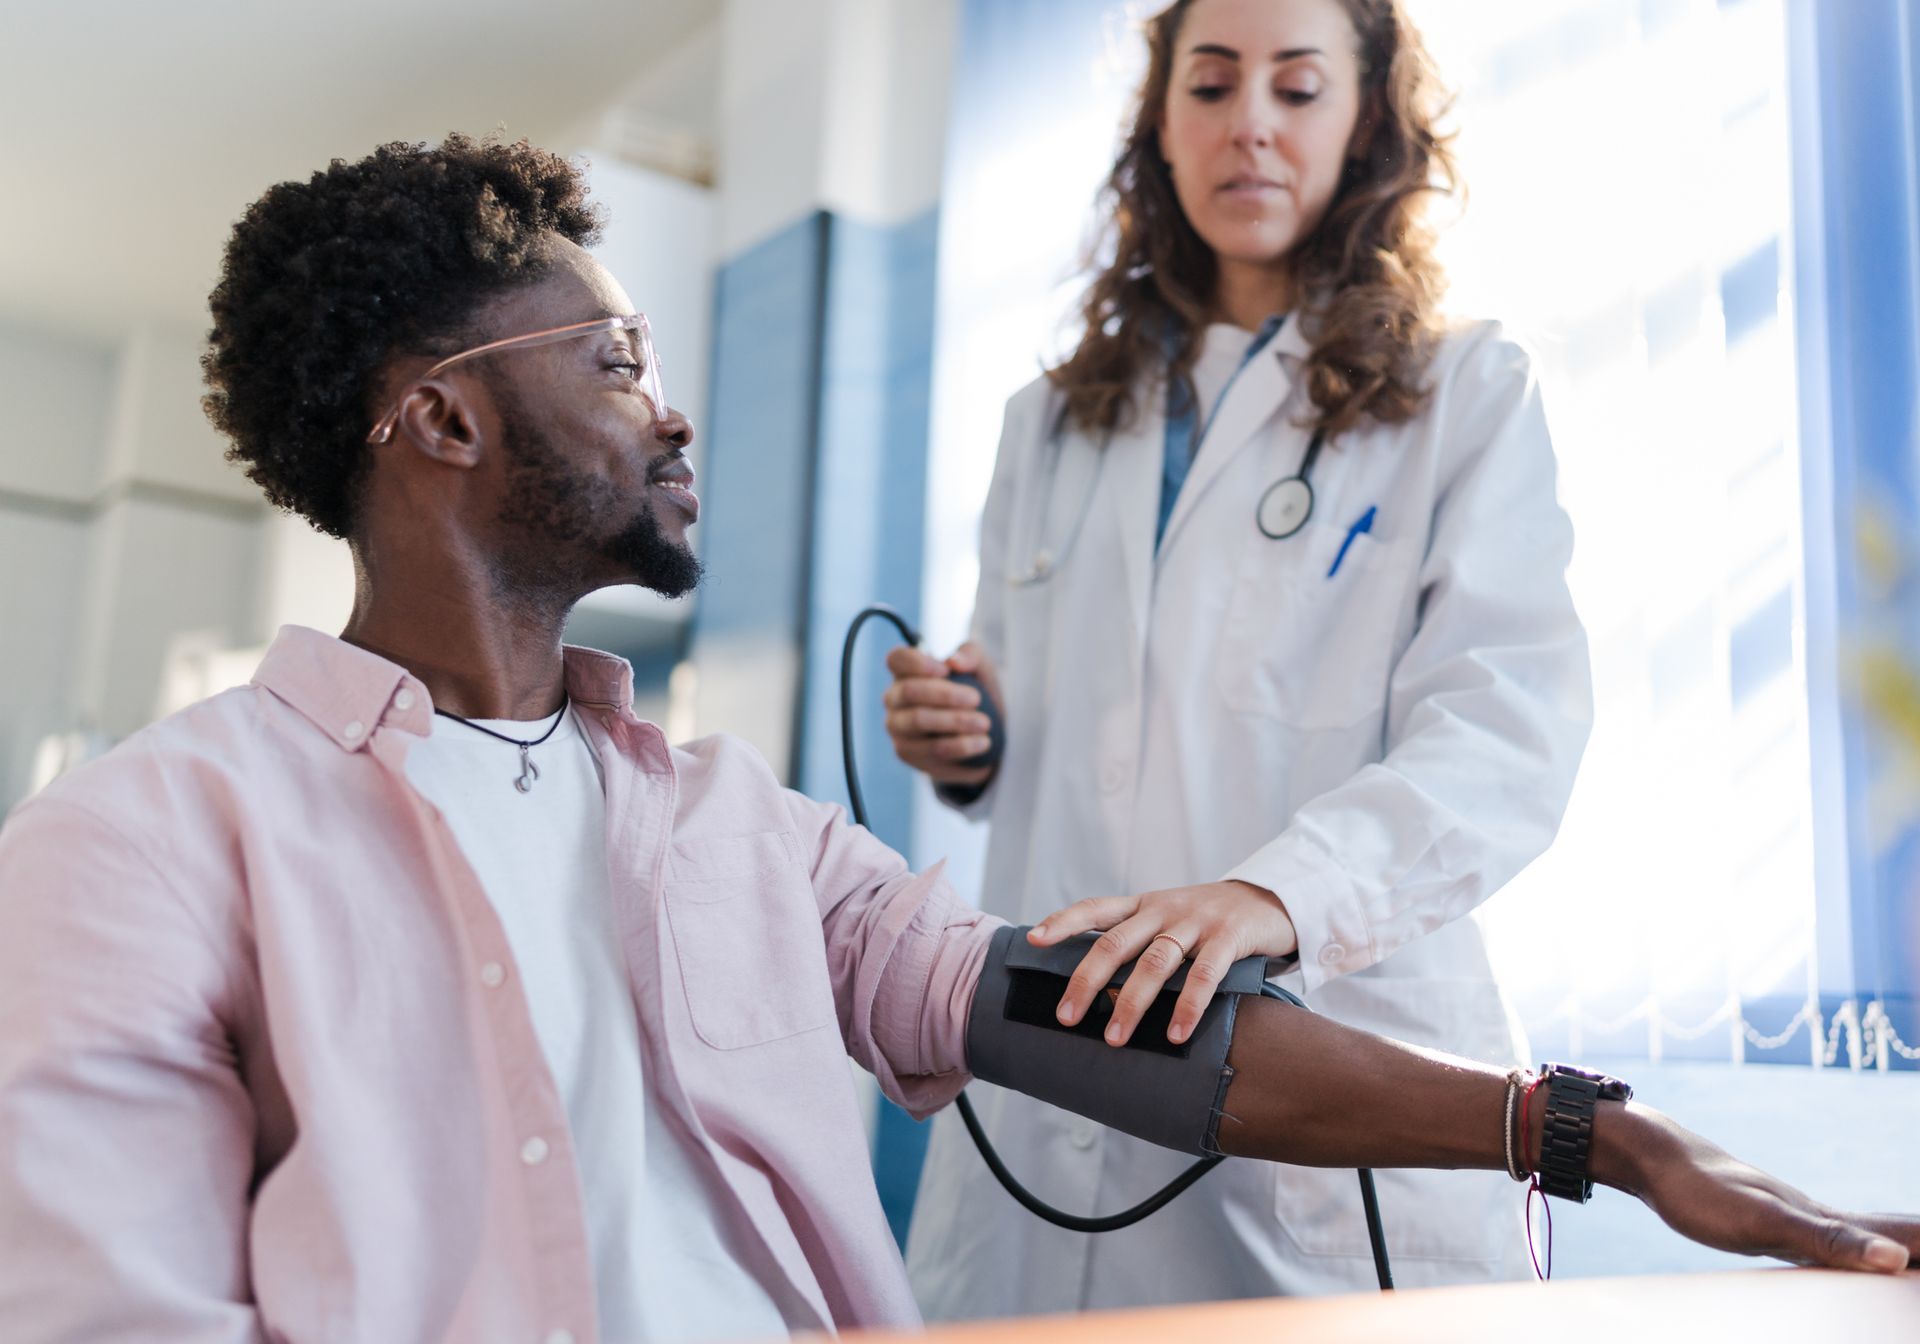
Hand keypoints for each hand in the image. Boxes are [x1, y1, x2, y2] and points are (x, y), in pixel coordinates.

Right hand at [882, 642, 1001, 786]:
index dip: (917, 662)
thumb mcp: (980, 668)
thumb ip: (970, 656)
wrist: (981, 734)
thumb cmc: (974, 693)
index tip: (945, 670)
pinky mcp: (906, 753)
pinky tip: (982, 742)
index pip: (896, 659)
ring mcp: (896, 726)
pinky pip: (931, 749)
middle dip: (946, 694)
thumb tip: (954, 661)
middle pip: (909, 690)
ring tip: (984, 723)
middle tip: (976, 699)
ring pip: (919, 720)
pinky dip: (960, 746)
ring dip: (956, 721)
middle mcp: (894, 698)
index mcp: (907, 671)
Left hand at [1029, 880, 1299, 1047]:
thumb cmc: (1208, 919)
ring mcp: (1197, 921)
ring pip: (1155, 962)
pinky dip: (1188, 1006)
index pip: (1095, 908)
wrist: (1271, 898)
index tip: (1032, 939)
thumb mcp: (1168, 918)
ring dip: (1132, 1002)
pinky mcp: (1229, 937)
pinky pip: (1204, 975)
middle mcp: (1164, 909)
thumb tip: (1094, 988)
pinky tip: (1176, 1035)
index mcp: (1144, 904)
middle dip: (1087, 980)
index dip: (1062, 922)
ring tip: (1114, 1039)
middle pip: (1116, 942)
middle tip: (1066, 1016)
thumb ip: (1137, 941)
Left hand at [1601, 1104, 1916, 1271]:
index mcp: (1826, 1220)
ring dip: (1899, 1244)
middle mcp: (1817, 1215)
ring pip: (1862, 1234)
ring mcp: (1793, 1216)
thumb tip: (1895, 1260)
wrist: (1654, 1156)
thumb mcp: (1766, 1223)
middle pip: (1890, 1233)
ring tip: (1915, 1256)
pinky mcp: (1768, 1220)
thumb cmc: (1704, 1191)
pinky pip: (1827, 1238)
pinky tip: (1845, 1251)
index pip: (1903, 1236)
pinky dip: (1856, 1246)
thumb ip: (1828, 1241)